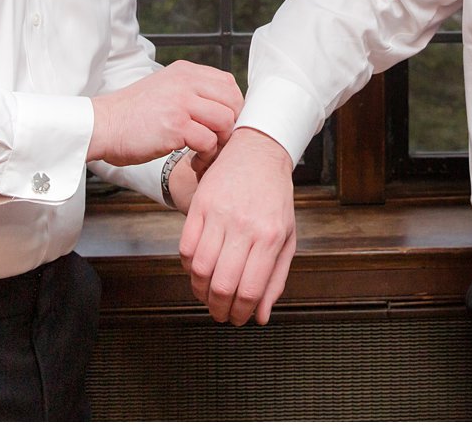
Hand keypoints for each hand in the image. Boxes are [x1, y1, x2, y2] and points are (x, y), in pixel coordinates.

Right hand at [88, 61, 241, 166]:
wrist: (102, 125)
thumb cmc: (131, 115)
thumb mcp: (164, 89)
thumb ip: (191, 92)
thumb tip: (222, 109)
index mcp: (185, 71)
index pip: (228, 83)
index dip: (233, 107)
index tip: (223, 125)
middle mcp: (186, 82)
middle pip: (233, 102)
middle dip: (231, 126)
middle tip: (218, 142)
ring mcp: (181, 102)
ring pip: (226, 121)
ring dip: (220, 143)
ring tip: (205, 153)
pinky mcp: (175, 125)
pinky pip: (208, 141)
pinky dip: (206, 155)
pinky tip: (194, 160)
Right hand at [179, 128, 296, 325]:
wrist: (259, 152)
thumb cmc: (275, 197)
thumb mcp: (287, 237)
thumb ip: (276, 278)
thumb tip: (261, 315)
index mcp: (270, 237)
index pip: (249, 289)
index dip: (240, 313)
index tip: (237, 319)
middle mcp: (245, 227)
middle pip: (222, 284)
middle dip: (219, 309)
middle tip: (220, 313)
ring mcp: (220, 215)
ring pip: (199, 269)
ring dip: (200, 291)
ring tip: (208, 294)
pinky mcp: (200, 205)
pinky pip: (184, 247)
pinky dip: (187, 266)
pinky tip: (197, 269)